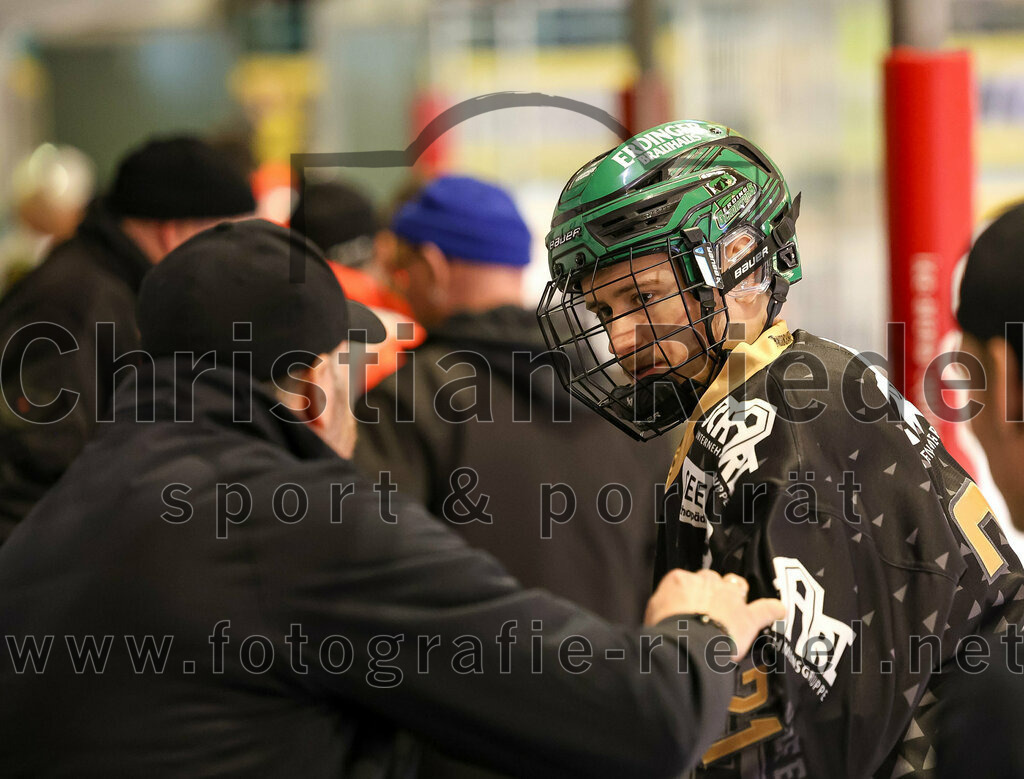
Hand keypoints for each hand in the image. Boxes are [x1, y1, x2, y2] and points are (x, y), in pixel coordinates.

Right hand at [644, 568, 784, 660]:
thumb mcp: (652, 612)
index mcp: (681, 579)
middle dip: (711, 591)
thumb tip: (663, 609)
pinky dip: (773, 609)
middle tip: (707, 608)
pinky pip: (765, 609)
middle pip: (712, 579)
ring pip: (737, 586)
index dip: (688, 594)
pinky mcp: (747, 617)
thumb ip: (663, 604)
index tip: (686, 604)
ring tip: (735, 604)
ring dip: (736, 593)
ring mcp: (730, 597)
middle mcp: (707, 582)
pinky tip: (778, 610)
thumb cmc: (665, 630)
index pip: (686, 580)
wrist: (686, 644)